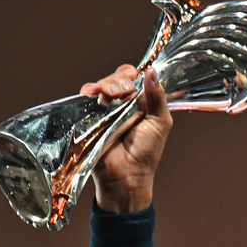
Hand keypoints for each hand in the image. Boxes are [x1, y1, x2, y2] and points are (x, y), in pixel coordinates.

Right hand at [80, 64, 172, 212]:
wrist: (126, 175)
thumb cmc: (146, 153)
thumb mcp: (160, 123)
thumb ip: (158, 98)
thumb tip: (151, 72)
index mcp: (140, 104)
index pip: (134, 79)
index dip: (131, 74)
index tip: (133, 76)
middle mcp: (122, 105)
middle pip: (116, 79)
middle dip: (119, 79)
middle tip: (123, 90)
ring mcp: (105, 110)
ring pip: (102, 85)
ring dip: (106, 84)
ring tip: (111, 95)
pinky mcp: (90, 118)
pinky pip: (85, 98)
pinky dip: (88, 90)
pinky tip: (92, 93)